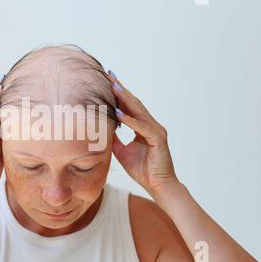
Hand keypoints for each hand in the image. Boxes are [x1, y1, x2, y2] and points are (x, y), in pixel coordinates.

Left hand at [109, 71, 179, 195]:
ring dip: (125, 98)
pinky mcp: (158, 139)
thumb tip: (102, 131)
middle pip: (134, 103)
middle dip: (121, 89)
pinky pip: (141, 127)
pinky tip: (118, 113)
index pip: (129, 107)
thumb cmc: (142, 170)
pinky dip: (129, 120)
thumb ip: (114, 140)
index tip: (107, 81)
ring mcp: (156, 130)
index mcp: (144, 127)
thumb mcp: (121, 152)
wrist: (158, 186)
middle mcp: (151, 125)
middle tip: (109, 75)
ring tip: (112, 86)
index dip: (119, 94)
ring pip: (138, 111)